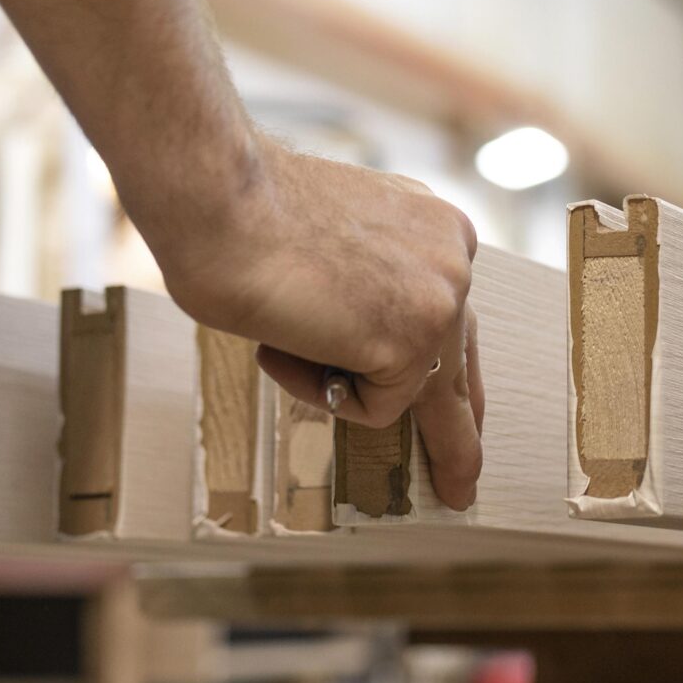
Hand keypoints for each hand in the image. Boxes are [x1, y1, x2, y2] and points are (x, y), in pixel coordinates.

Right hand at [165, 146, 484, 509]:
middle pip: (458, 359)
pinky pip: (372, 407)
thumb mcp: (335, 243)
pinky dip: (316, 388)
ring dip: (337, 382)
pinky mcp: (413, 343)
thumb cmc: (246, 216)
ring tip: (288, 339)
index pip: (449, 311)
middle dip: (459, 427)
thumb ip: (367, 284)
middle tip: (461, 481)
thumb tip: (362, 341)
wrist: (221, 201)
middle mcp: (454, 256)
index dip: (442, 362)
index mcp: (435, 225)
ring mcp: (441, 300)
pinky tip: (286, 338)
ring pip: (406, 389)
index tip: (458, 403)